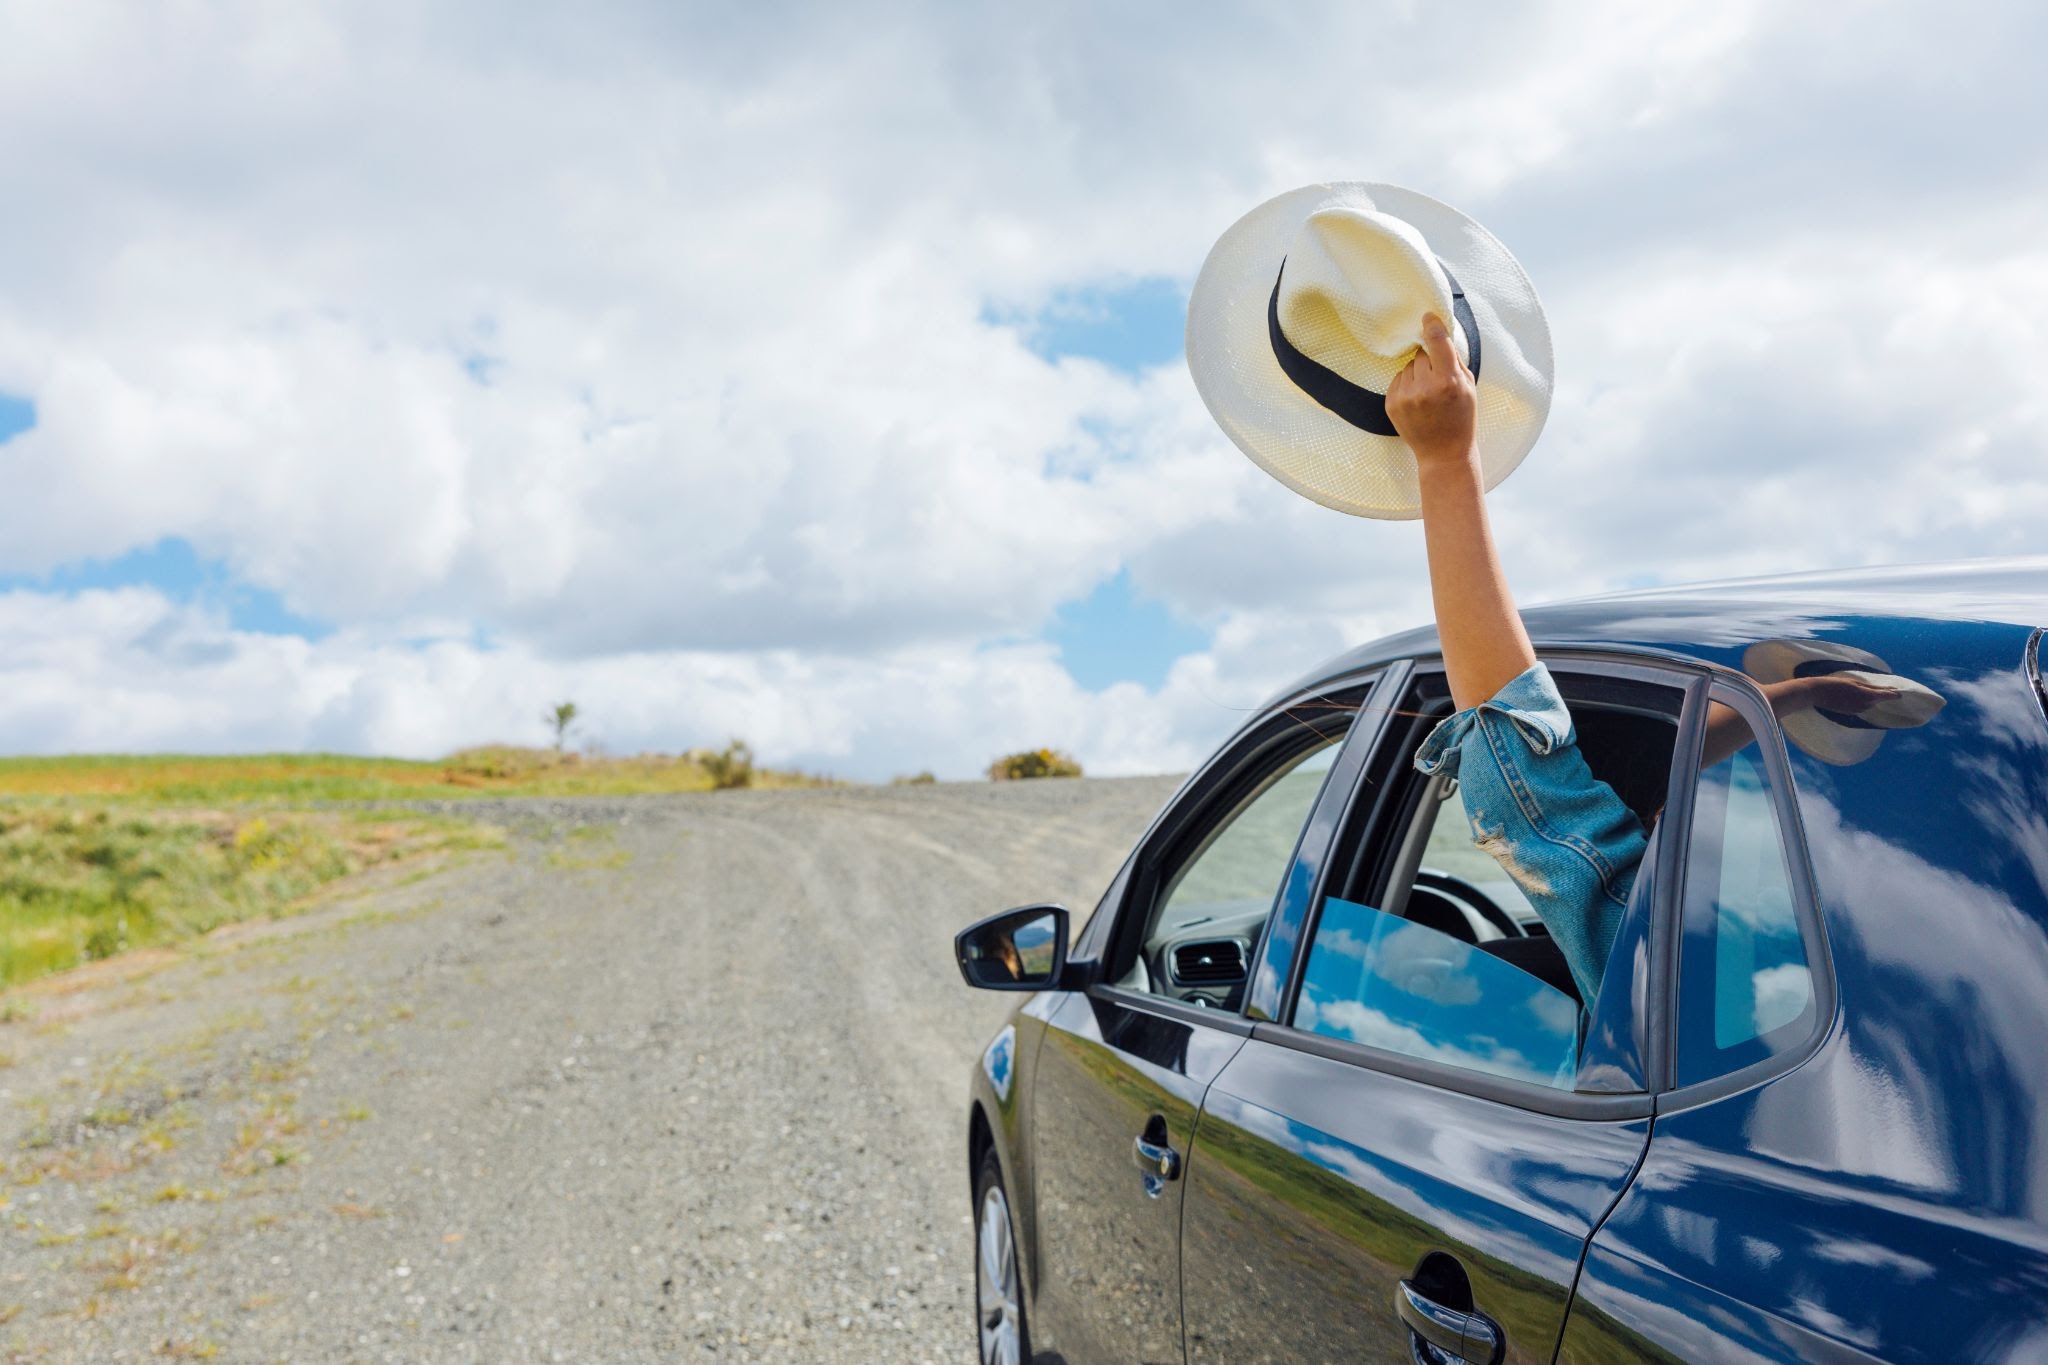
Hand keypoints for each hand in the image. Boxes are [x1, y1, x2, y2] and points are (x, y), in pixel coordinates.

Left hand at [1386, 312, 1476, 470]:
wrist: (1443, 453)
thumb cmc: (1461, 418)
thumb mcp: (1469, 387)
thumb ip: (1455, 360)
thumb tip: (1440, 334)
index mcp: (1448, 381)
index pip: (1436, 342)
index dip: (1432, 325)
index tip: (1428, 316)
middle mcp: (1424, 388)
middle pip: (1421, 354)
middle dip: (1429, 360)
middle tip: (1438, 378)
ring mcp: (1405, 397)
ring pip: (1408, 366)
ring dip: (1417, 373)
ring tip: (1428, 393)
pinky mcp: (1391, 404)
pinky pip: (1398, 379)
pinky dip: (1407, 384)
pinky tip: (1418, 400)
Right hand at [1796, 674, 1901, 715]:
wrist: (1816, 693)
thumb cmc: (1834, 683)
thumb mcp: (1854, 682)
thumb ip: (1870, 687)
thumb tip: (1884, 690)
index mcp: (1867, 696)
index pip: (1885, 695)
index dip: (1893, 694)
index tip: (1901, 693)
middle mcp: (1864, 705)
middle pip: (1878, 700)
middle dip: (1882, 695)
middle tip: (1887, 690)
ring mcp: (1856, 710)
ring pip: (1870, 704)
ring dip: (1872, 699)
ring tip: (1871, 692)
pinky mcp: (1850, 712)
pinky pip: (1862, 707)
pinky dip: (1864, 702)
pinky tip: (1858, 697)